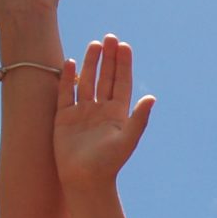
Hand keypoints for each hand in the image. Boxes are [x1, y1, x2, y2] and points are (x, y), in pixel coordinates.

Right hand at [54, 36, 154, 193]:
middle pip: (105, 78)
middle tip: (110, 37)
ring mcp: (82, 113)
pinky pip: (66, 94)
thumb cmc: (109, 164)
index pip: (122, 83)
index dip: (123, 65)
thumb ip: (139, 118)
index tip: (124, 46)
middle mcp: (101, 110)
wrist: (85, 181)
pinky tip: (70, 63)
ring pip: (87, 82)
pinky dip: (68, 79)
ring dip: (90, 64)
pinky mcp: (64, 118)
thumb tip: (152, 97)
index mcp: (118, 114)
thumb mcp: (127, 140)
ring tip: (94, 44)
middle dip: (108, 59)